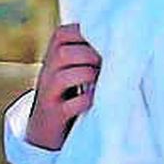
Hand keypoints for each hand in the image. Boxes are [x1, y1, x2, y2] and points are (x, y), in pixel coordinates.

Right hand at [26, 25, 101, 152]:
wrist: (45, 129)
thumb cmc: (68, 94)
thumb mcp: (71, 69)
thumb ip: (85, 54)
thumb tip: (118, 40)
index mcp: (52, 56)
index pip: (62, 34)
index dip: (84, 34)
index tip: (103, 42)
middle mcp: (47, 71)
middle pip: (62, 53)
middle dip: (88, 55)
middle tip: (105, 64)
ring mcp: (50, 94)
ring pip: (63, 76)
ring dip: (87, 75)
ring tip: (102, 80)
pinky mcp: (56, 115)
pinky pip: (69, 106)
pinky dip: (85, 101)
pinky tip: (96, 100)